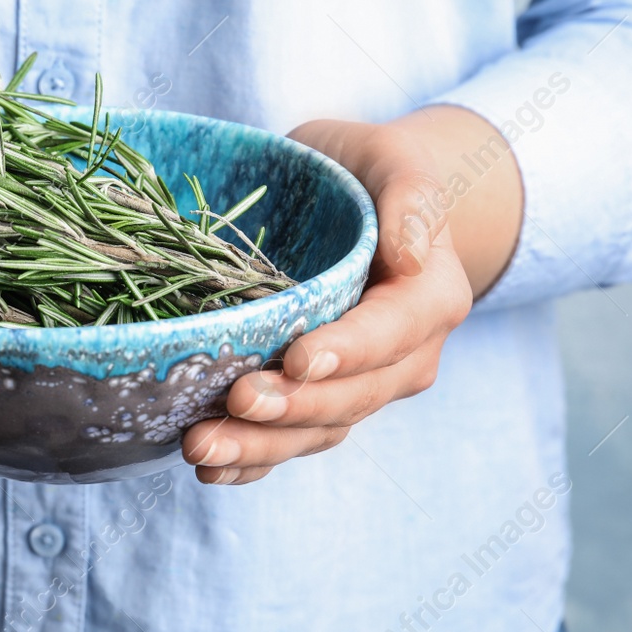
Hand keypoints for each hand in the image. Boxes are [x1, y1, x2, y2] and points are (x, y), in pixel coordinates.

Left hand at [180, 106, 521, 484]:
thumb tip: (407, 253)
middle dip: (292, 408)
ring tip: (201, 448)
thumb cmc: (373, 173)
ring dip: (261, 445)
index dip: (347, 352)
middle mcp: (405, 356)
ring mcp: (363, 386)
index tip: (298, 359)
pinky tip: (212, 469)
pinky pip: (294, 442)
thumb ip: (412, 198)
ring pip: (319, 430)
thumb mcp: (396, 162)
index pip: (392, 334)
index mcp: (430, 299)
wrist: (364, 202)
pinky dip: (254, 460)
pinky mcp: (323, 401)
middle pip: (352, 397)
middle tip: (233, 404)